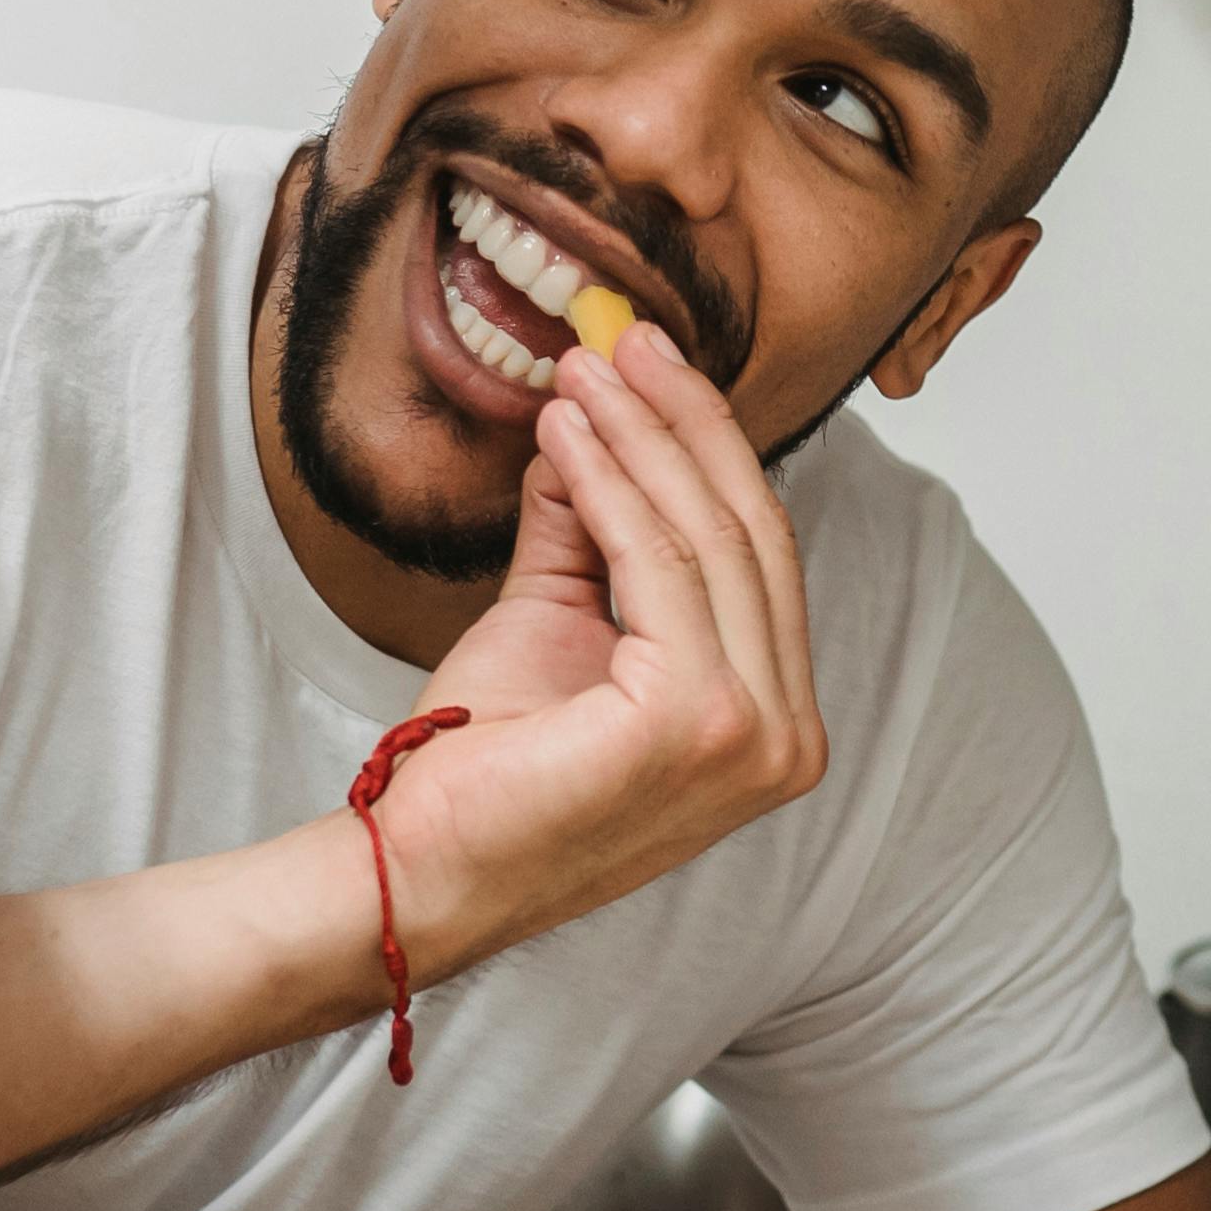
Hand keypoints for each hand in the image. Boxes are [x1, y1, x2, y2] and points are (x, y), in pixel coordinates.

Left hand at [385, 326, 826, 976]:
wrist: (422, 867)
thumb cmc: (488, 771)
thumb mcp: (557, 618)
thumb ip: (588, 527)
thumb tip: (588, 420)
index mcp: (774, 722)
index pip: (758, 554)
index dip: (706, 446)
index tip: (646, 364)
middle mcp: (788, 738)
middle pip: (749, 534)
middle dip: (683, 422)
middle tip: (621, 343)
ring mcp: (755, 737)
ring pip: (709, 538)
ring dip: (640, 438)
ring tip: (581, 375)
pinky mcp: (699, 723)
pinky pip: (659, 564)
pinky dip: (611, 483)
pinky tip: (565, 436)